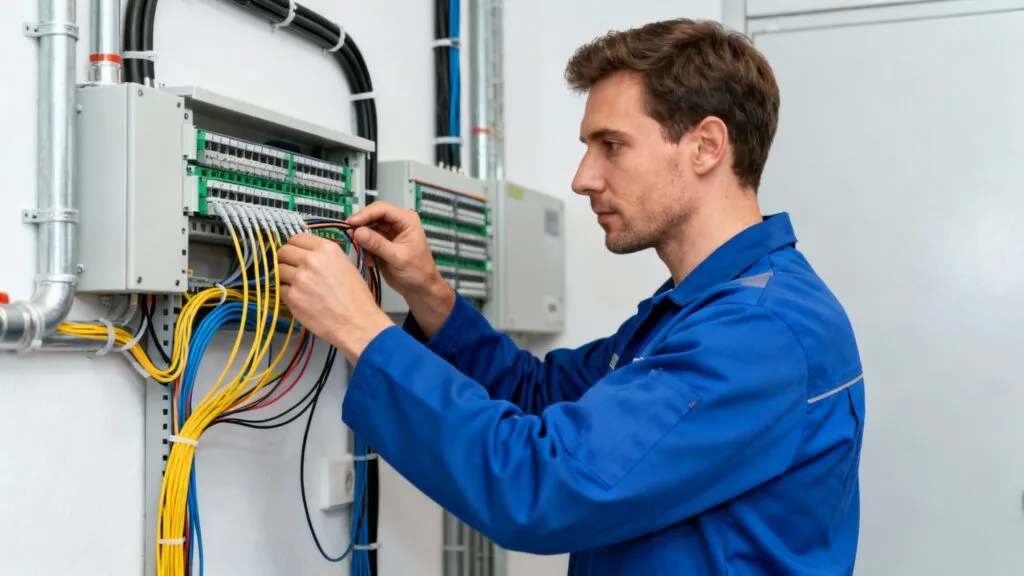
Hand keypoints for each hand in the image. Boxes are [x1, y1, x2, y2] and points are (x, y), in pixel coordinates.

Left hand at [278, 233, 392, 363]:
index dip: (294, 246)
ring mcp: (300, 279)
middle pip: (283, 251)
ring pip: (278, 270)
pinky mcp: (292, 297)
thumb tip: (307, 253)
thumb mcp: (346, 265)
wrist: (357, 322)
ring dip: (284, 276)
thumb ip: (324, 256)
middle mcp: (311, 260)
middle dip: (285, 259)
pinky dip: (286, 293)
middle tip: (291, 268)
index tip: (294, 252)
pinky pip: (280, 289)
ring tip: (297, 285)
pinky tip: (300, 298)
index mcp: (327, 249)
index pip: (297, 237)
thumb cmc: (356, 298)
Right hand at [347, 202, 454, 337]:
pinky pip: (366, 241)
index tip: (351, 223)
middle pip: (372, 216)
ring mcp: (388, 233)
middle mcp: (397, 223)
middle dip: (361, 227)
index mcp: (406, 220)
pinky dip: (364, 249)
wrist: (420, 288)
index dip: (365, 214)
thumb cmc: (418, 272)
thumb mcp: (398, 257)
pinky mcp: (381, 243)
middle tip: (350, 236)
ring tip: (365, 254)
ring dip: (362, 241)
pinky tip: (370, 260)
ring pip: (366, 229)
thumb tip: (358, 232)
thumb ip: (378, 244)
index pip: (382, 209)